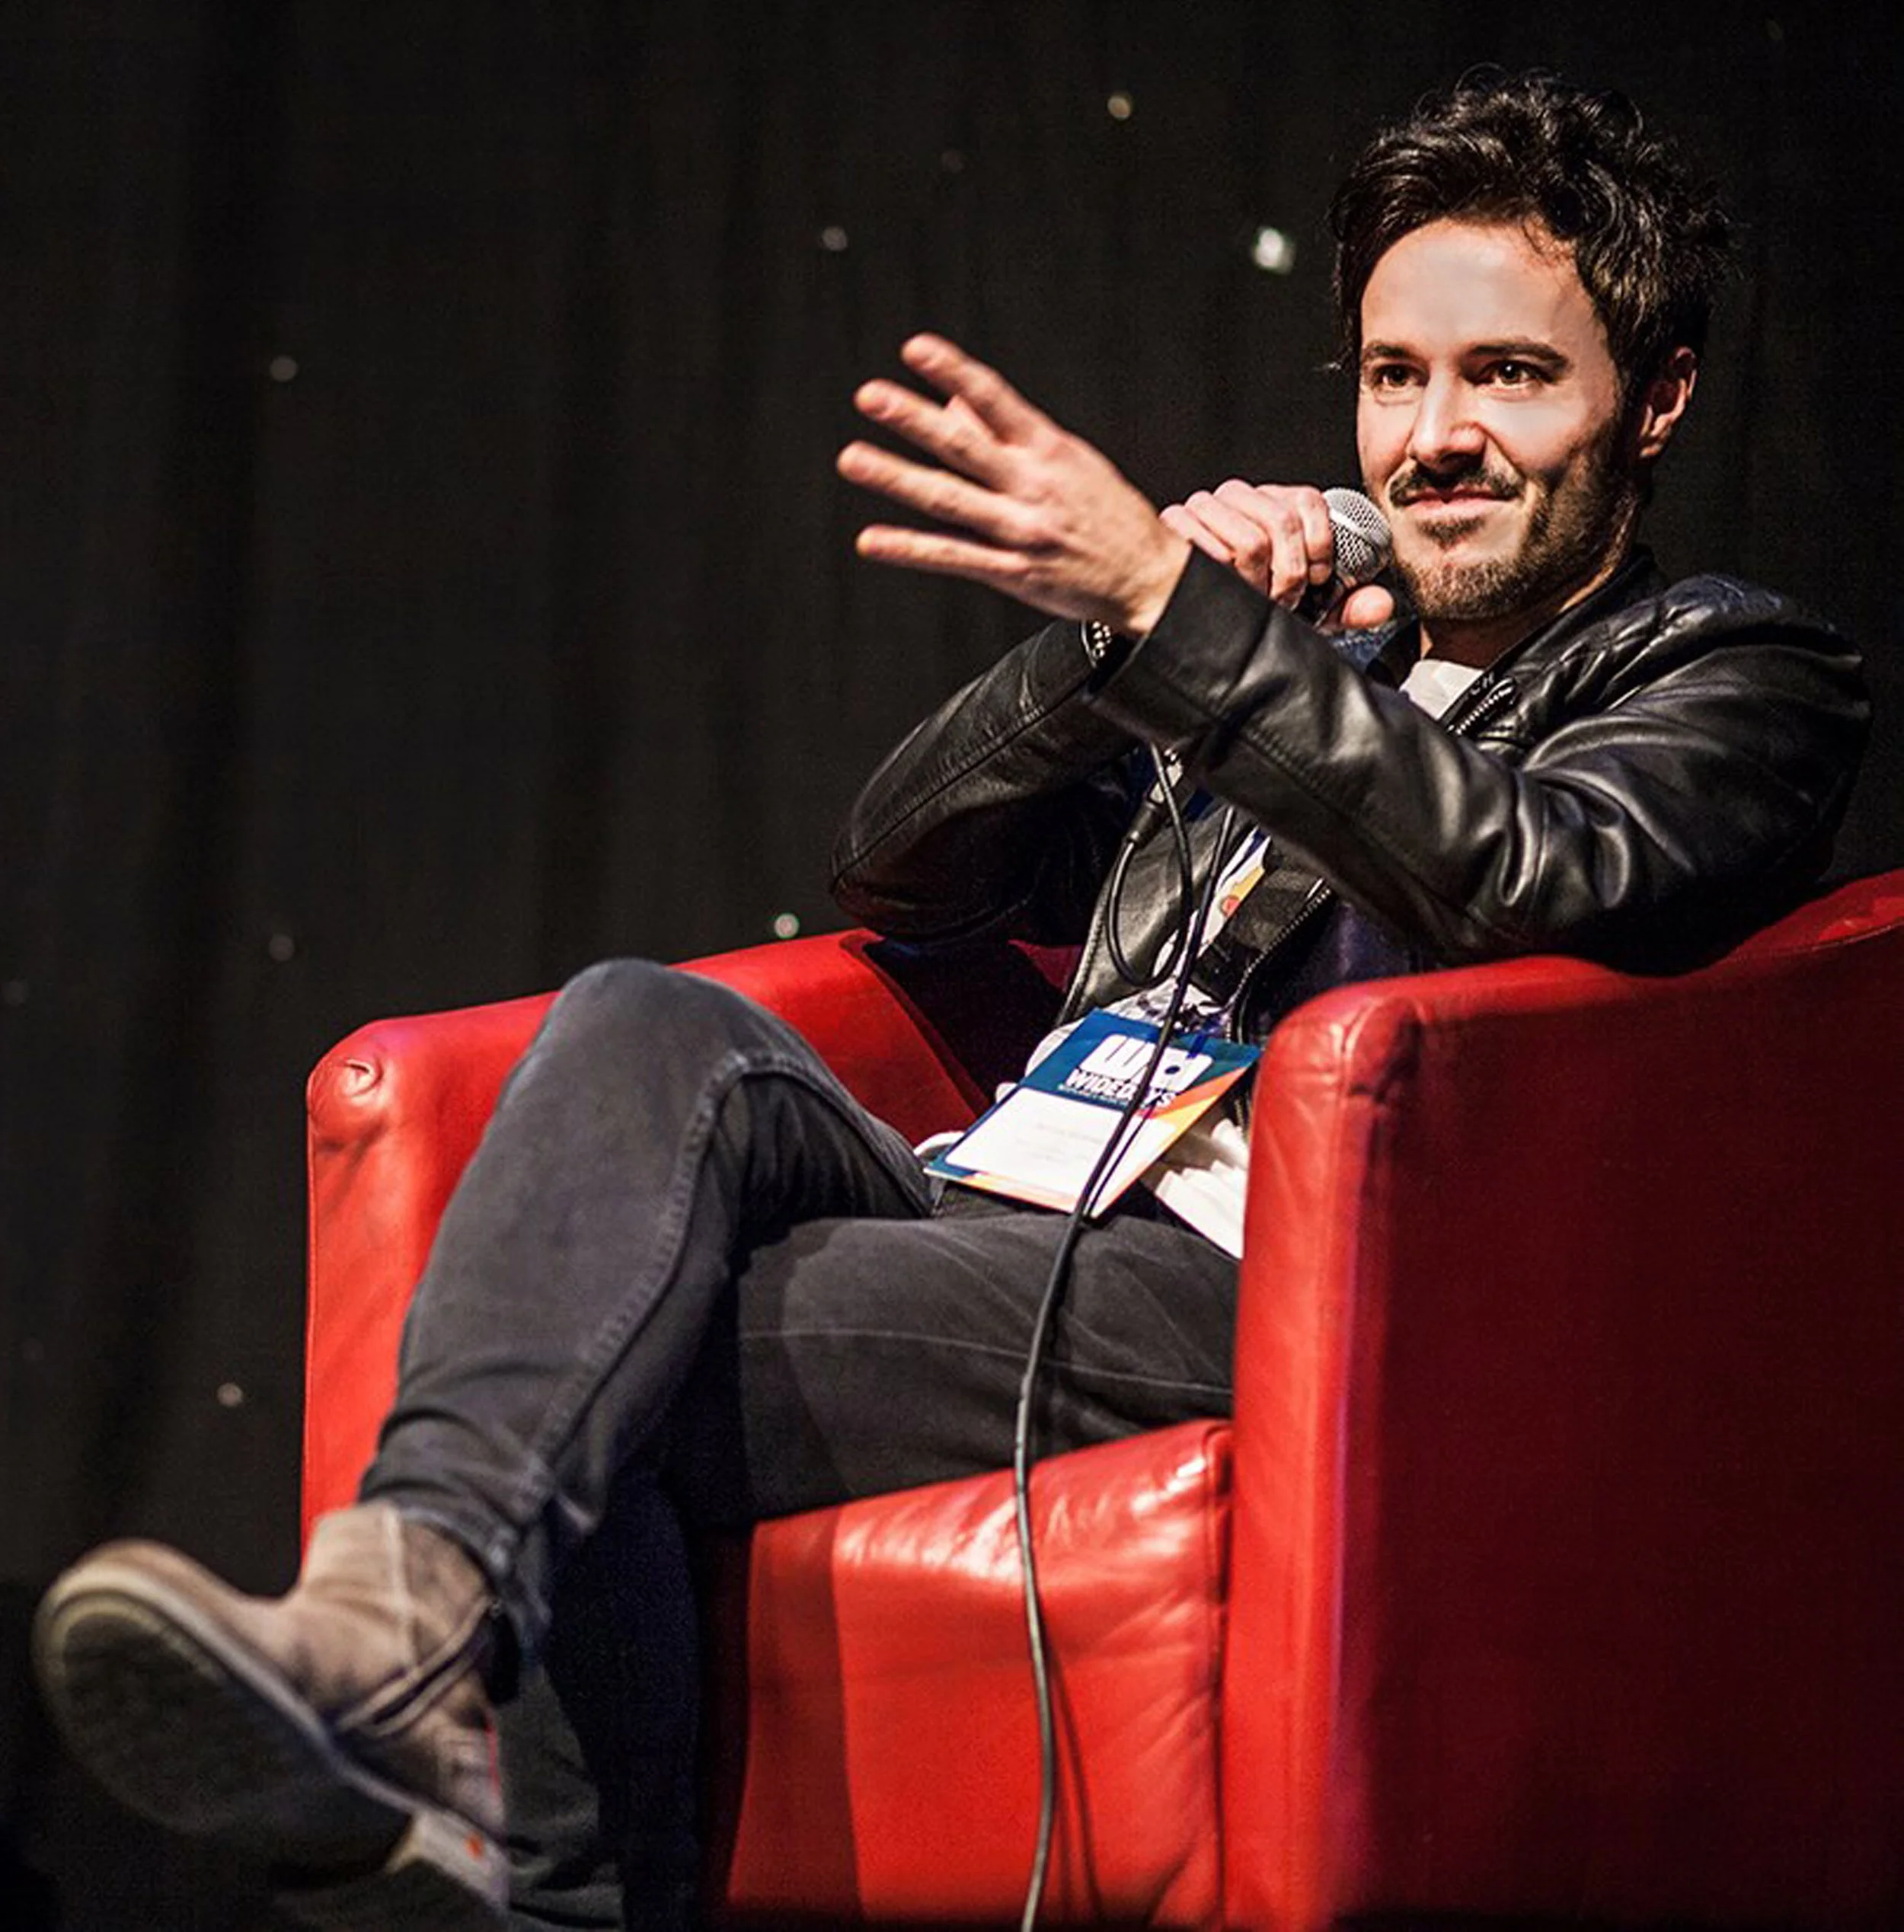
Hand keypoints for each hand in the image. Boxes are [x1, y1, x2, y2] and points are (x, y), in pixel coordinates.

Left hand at [837, 334, 1190, 636]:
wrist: (1150, 578)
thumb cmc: (1107, 513)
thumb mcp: (1068, 460)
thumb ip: (1009, 434)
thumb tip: (954, 402)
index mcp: (1049, 449)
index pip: (996, 399)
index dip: (954, 371)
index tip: (916, 349)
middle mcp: (1034, 486)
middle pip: (964, 446)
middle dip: (915, 419)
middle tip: (871, 396)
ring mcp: (1021, 531)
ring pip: (949, 500)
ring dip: (897, 478)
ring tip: (853, 458)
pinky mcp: (1014, 572)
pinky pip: (953, 557)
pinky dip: (910, 549)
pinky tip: (871, 539)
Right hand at [1162, 481, 1394, 630]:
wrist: (1184, 612)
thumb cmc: (1247, 605)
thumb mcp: (1305, 609)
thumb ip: (1345, 605)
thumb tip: (1380, 605)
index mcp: (1272, 502)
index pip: (1306, 501)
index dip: (1320, 545)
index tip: (1317, 579)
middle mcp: (1238, 495)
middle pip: (1281, 522)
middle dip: (1289, 575)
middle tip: (1282, 601)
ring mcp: (1204, 506)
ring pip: (1249, 542)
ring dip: (1256, 585)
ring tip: (1250, 599)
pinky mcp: (1174, 524)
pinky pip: (1210, 552)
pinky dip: (1223, 581)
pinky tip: (1220, 591)